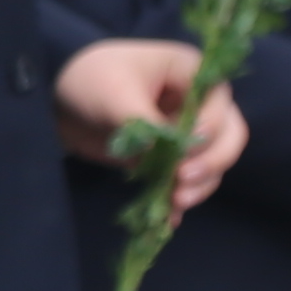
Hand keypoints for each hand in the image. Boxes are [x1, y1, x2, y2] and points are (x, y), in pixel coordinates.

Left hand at [55, 40, 247, 213]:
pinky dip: (181, 198)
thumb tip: (162, 150)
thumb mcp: (113, 94)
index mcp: (190, 72)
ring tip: (175, 200)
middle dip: (213, 161)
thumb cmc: (90, 81)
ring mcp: (188, 132)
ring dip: (201, 185)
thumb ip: (142, 122)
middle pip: (229, 136)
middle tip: (183, 180)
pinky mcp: (172, 157)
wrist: (61, 103)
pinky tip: (168, 217)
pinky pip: (188, 180)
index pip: (219, 104)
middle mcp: (199, 102)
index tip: (183, 151)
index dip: (209, 129)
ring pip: (213, 163)